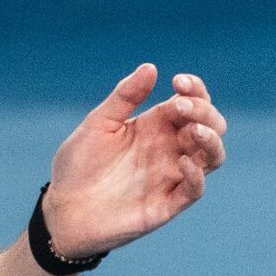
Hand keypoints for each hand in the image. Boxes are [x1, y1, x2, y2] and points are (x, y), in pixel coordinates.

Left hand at [43, 64, 226, 259]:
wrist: (63, 208)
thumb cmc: (79, 165)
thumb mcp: (98, 124)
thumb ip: (124, 98)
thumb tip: (150, 67)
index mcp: (155, 127)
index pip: (190, 104)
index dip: (194, 90)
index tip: (178, 81)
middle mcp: (169, 149)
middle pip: (209, 127)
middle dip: (204, 112)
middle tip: (181, 107)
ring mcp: (171, 176)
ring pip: (212, 157)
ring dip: (210, 141)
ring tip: (194, 130)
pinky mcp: (167, 204)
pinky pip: (194, 190)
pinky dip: (196, 176)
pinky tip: (183, 162)